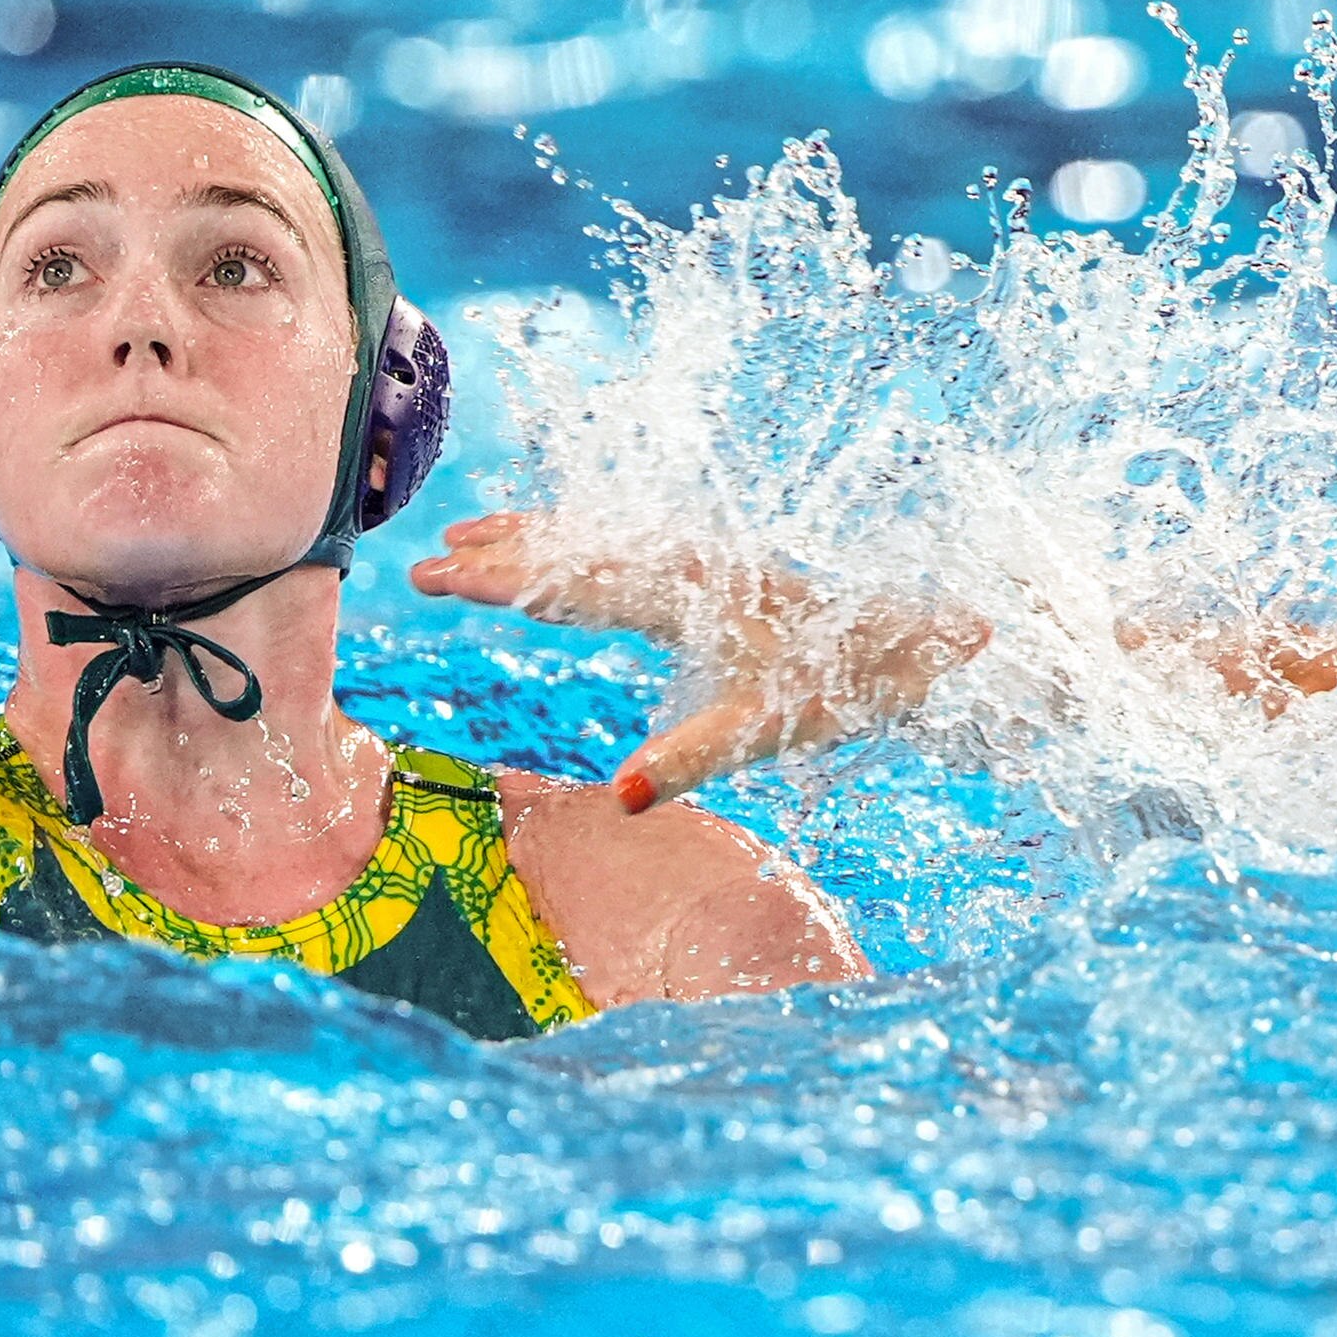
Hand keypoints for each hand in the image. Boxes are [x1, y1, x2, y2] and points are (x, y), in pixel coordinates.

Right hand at [409, 508, 981, 809]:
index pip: (577, 580)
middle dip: (501, 556)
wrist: (911, 639)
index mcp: (687, 590)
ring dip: (532, 538)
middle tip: (424, 564)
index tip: (441, 574)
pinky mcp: (710, 565)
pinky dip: (577, 539)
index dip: (504, 578)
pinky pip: (626, 542)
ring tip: (465, 540)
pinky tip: (554, 544)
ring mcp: (698, 555)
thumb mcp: (764, 729)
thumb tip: (624, 799)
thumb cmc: (838, 686)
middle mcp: (686, 559)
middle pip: (576, 549)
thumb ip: (691, 759)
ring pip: (599, 537)